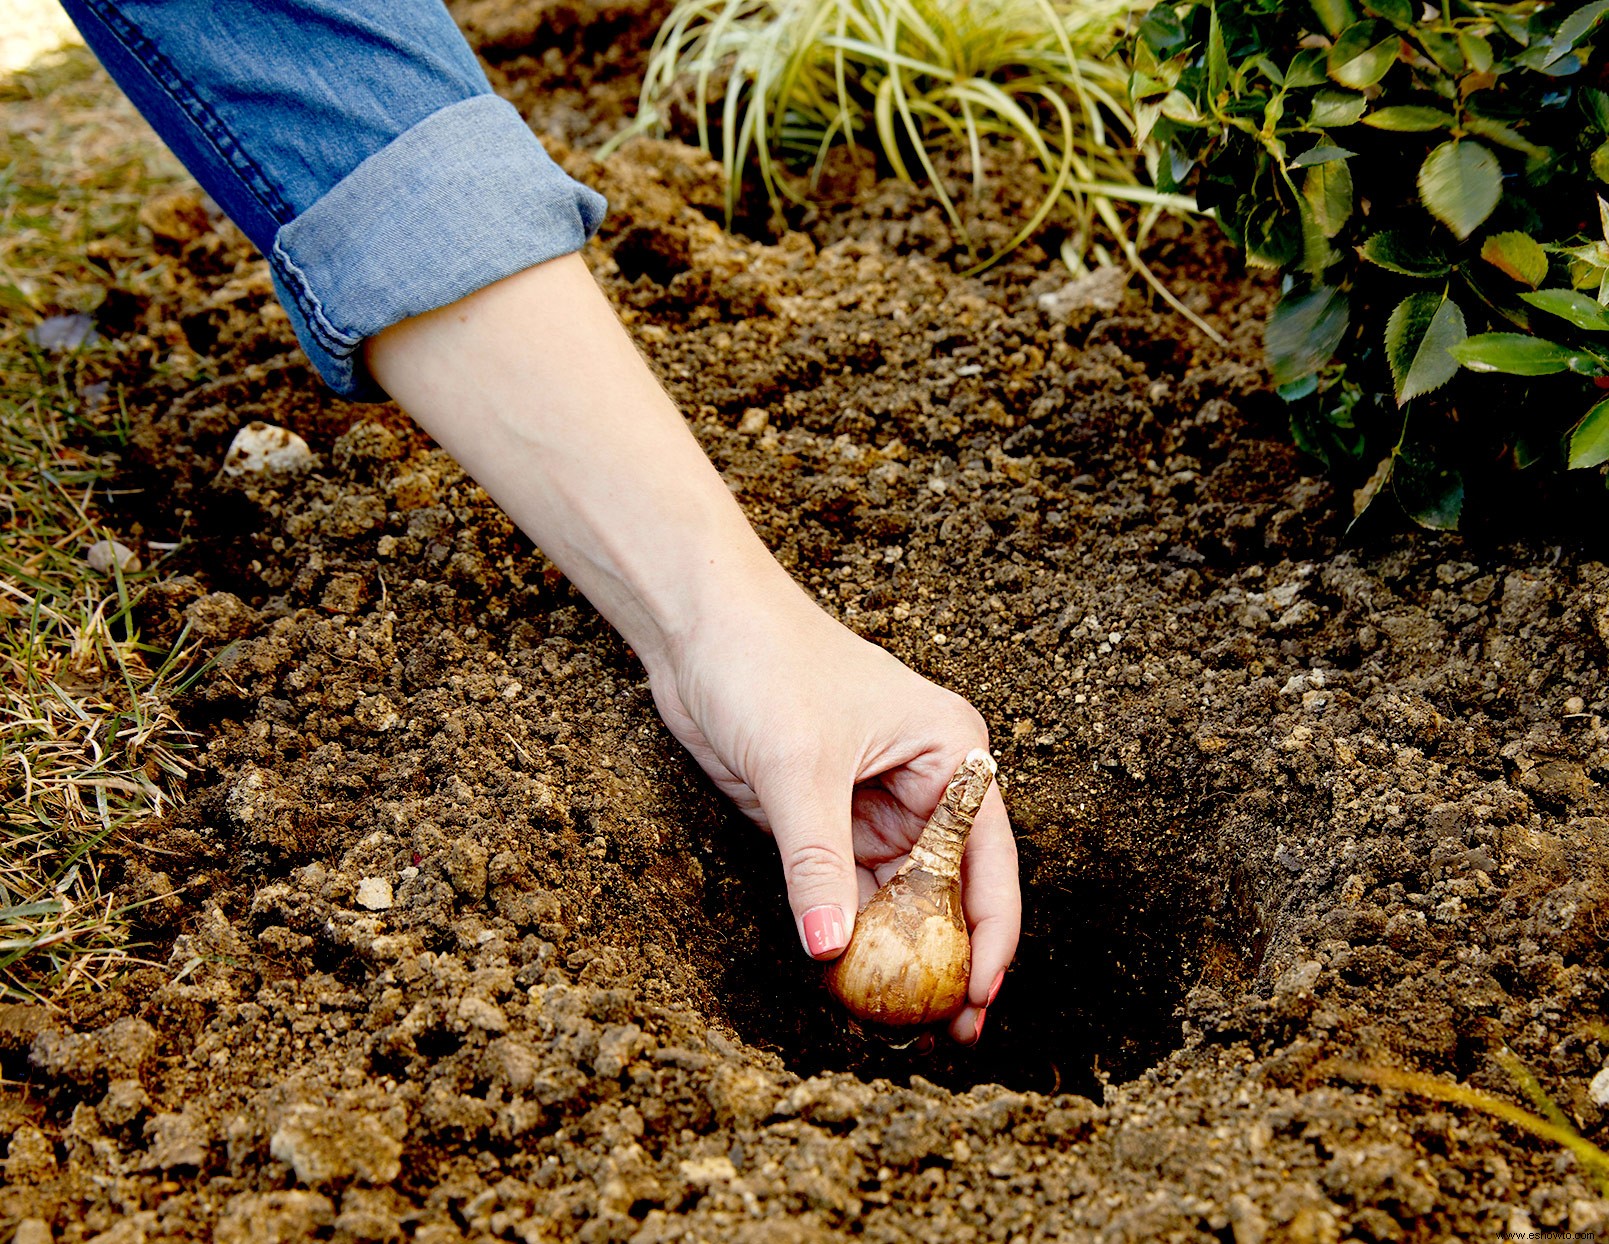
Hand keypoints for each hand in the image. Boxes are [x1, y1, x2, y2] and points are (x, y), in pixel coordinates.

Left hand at [364, 254, 1019, 1042]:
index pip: (988, 858)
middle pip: (949, 888)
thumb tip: (830, 950)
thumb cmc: (765, 664)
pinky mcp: (823, 817)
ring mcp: (873, 803)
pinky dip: (845, 930)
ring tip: (892, 1023)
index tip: (979, 998)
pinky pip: (846, 888)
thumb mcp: (797, 768)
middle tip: (944, 1035)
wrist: (695, 625)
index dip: (992, 934)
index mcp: (951, 752)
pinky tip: (843, 979)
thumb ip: (817, 862)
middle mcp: (924, 782)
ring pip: (897, 896)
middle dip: (947, 959)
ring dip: (894, 954)